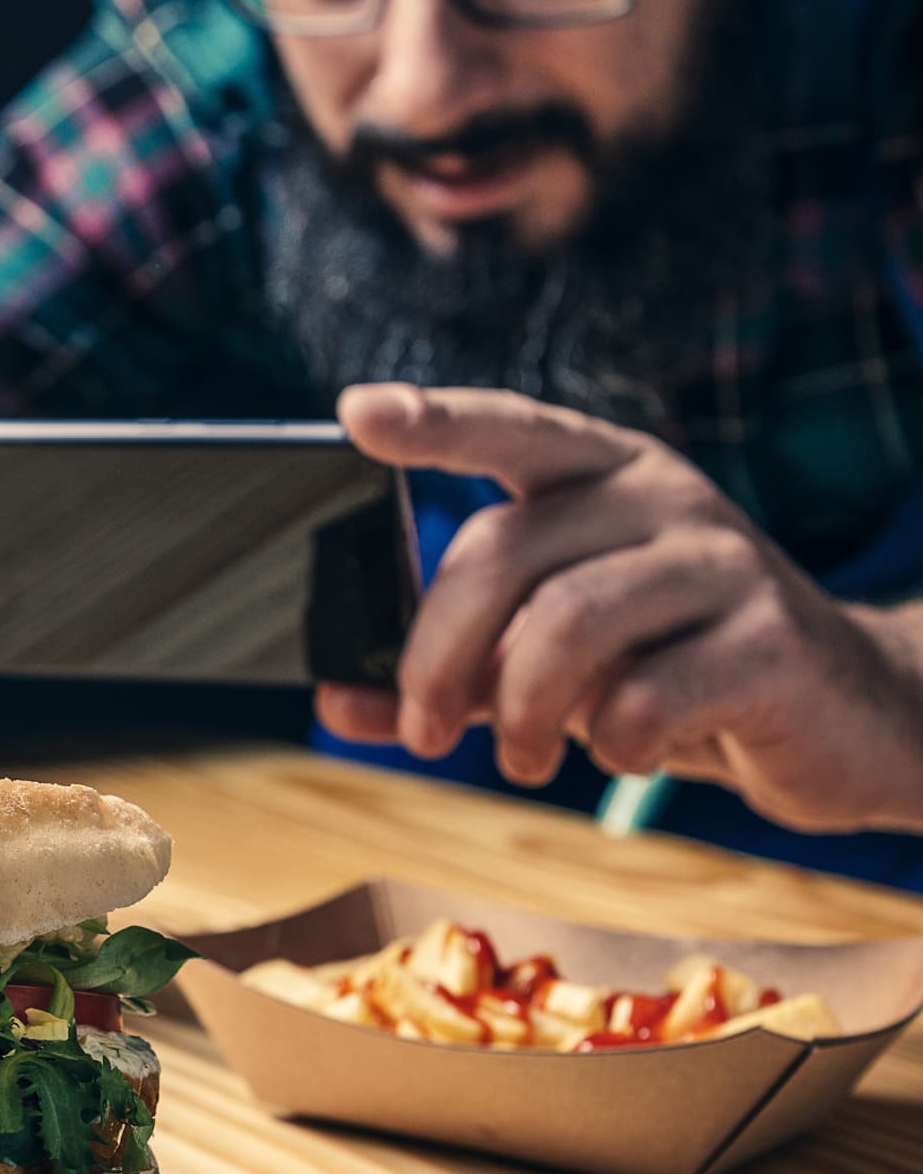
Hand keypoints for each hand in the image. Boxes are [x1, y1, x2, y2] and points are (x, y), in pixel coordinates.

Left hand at [315, 383, 922, 834]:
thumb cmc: (670, 667)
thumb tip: (332, 703)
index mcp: (600, 474)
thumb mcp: (550, 661)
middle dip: (437, 659)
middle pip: (500, 552)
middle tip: (427, 732)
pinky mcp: (771, 639)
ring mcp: (722, 558)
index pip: (508, 427)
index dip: (433, 421)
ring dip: (518, 713)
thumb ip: (449, 673)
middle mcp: (659, 494)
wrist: (841, 714)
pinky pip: (647, 696)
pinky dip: (611, 743)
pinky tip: (626, 751)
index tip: (356, 413)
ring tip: (522, 759)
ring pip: (565, 624)